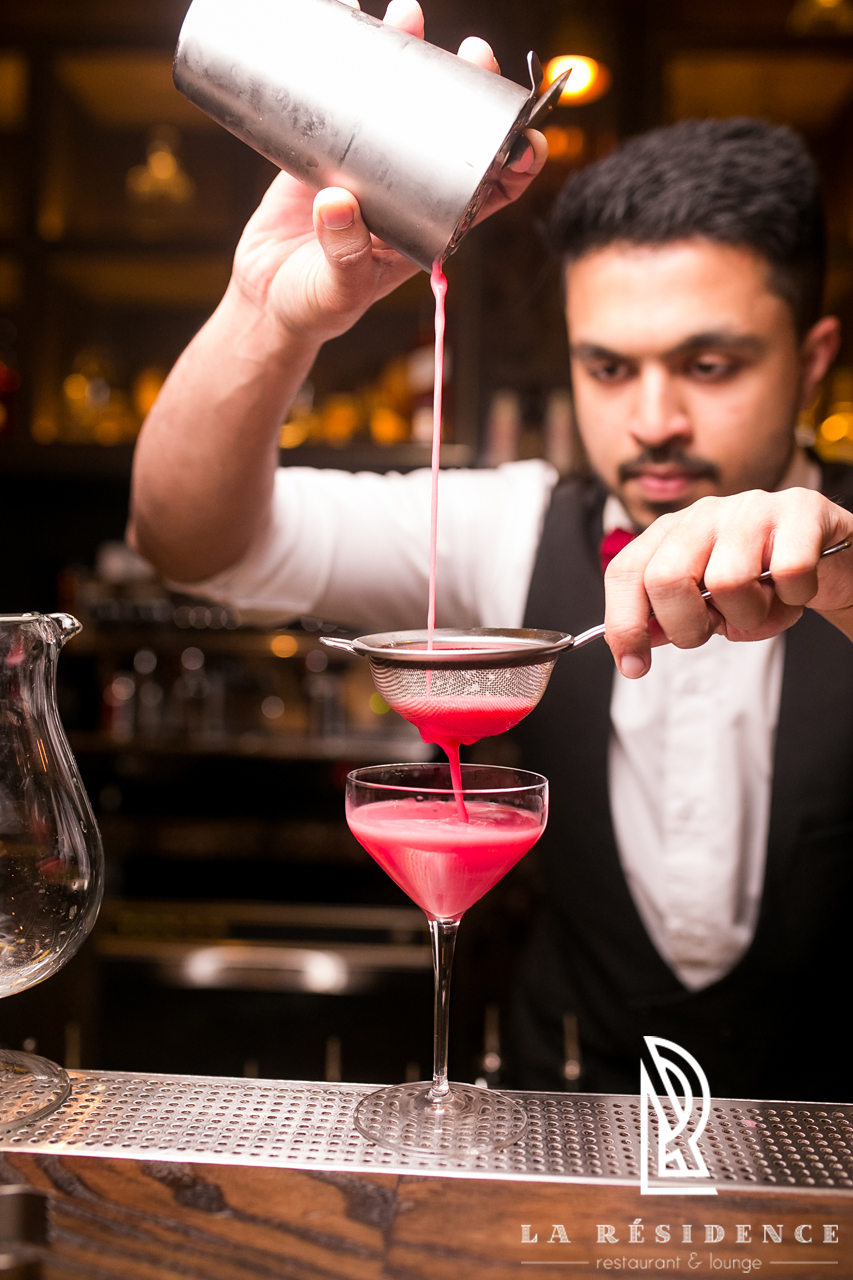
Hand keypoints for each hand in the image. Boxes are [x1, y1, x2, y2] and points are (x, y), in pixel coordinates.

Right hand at [228, 0, 547, 344]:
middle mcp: (413, 187)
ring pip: (406, 102)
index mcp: (433, 224)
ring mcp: (373, 162)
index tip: (522, 135)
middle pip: (455, 129)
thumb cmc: (314, 305)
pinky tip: (348, 19)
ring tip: (408, 15)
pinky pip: (347, 96)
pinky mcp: (330, 145)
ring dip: (413, 56)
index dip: (515, 160)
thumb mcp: (336, 291)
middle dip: (471, 87)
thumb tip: (339, 203)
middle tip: (470, 52)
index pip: (492, 190)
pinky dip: (351, 58)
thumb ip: (344, 257)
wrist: (266, 297)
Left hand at [603, 488, 852, 676]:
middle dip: (688, 626)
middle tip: (716, 629)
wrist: (829, 555)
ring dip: (750, 616)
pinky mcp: (800, 510)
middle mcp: (704, 514)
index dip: (624, 624)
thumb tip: (633, 646)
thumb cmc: (762, 580)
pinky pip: (788, 572)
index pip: (625, 573)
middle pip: (666, 578)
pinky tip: (794, 591)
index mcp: (671, 532)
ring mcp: (751, 508)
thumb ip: (668, 618)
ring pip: (728, 582)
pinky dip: (793, 600)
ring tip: (763, 605)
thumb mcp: (707, 602)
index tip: (635, 665)